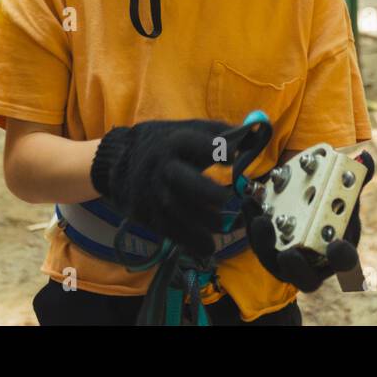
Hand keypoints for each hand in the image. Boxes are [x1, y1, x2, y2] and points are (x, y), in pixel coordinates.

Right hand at [90, 119, 234, 258]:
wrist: (120, 161)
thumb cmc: (165, 143)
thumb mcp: (187, 130)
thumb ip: (219, 132)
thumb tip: (255, 133)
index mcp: (173, 141)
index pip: (192, 142)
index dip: (213, 148)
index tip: (233, 157)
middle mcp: (161, 167)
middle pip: (181, 180)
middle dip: (205, 191)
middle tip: (227, 199)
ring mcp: (152, 193)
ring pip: (176, 211)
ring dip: (203, 223)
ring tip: (225, 226)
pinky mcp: (146, 214)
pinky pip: (168, 231)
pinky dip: (189, 241)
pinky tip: (208, 246)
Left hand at [242, 150, 374, 291]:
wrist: (309, 210)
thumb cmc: (331, 207)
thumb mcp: (344, 194)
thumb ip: (353, 179)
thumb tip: (365, 157)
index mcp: (339, 249)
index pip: (344, 261)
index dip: (341, 257)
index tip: (337, 245)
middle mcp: (313, 262)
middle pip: (306, 278)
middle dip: (297, 267)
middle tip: (290, 252)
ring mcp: (287, 260)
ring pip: (275, 263)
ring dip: (266, 244)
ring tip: (261, 221)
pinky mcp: (267, 249)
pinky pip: (258, 242)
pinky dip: (253, 223)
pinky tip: (250, 201)